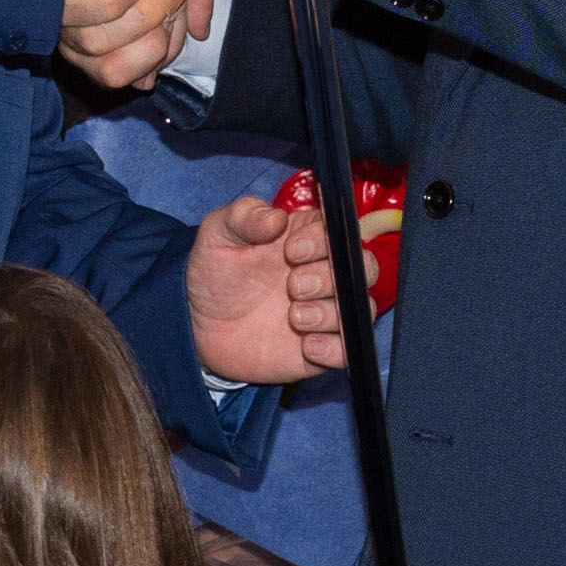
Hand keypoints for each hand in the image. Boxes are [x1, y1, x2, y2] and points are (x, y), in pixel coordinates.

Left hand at [188, 189, 347, 383]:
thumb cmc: (216, 275)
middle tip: (292, 287)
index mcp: (307, 238)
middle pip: (363, 268)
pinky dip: (335, 349)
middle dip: (329, 277)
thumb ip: (243, 216)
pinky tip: (306, 346)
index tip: (290, 251)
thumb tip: (276, 217)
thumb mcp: (218, 235)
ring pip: (361, 309)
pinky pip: (351, 349)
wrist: (202, 327)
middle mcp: (325, 273)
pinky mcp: (324, 347)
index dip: (321, 240)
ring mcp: (327, 311)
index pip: (339, 230)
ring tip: (294, 318)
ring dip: (330, 314)